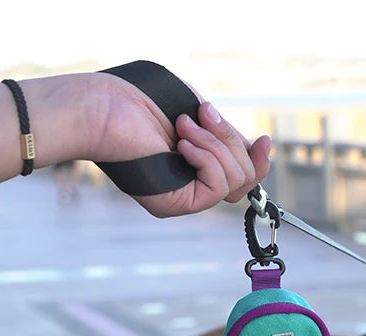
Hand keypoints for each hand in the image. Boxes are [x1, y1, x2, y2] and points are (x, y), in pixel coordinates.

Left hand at [91, 71, 271, 216]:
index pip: (242, 175)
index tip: (262, 139)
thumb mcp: (200, 114)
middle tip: (200, 114)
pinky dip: (206, 159)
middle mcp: (192, 185)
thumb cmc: (141, 100)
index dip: (258, 161)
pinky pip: (217, 186)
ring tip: (182, 125)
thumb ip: (228, 135)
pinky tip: (181, 144)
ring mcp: (185, 198)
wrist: (102, 107)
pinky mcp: (177, 204)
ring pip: (235, 181)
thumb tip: (261, 149)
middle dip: (230, 140)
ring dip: (214, 144)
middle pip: (244, 177)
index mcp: (197, 165)